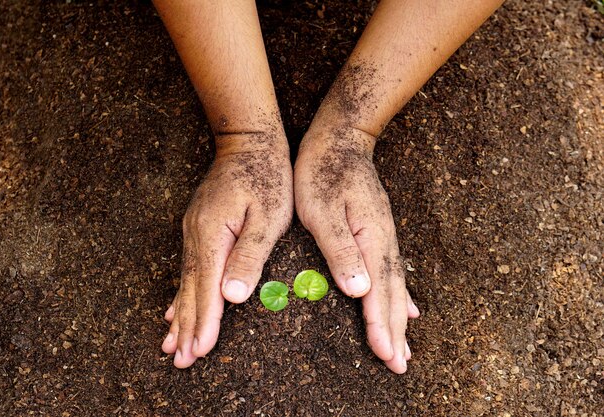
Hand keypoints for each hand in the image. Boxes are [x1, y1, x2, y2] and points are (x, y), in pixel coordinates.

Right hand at [162, 132, 292, 367]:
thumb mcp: (268, 217)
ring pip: (185, 281)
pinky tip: (173, 307)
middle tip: (179, 360)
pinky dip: (180, 292)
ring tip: (170, 343)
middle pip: (190, 289)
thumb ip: (249, 255)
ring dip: (179, 314)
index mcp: (214, 234)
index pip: (208, 287)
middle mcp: (197, 235)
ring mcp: (194, 231)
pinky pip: (187, 268)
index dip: (204, 321)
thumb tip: (231, 295)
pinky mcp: (198, 228)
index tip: (198, 350)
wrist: (249, 143)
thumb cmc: (268, 178)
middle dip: (186, 326)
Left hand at [294, 125, 419, 373]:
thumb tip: (361, 291)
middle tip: (400, 365)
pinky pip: (392, 271)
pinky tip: (406, 306)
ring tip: (404, 346)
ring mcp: (383, 235)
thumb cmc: (323, 172)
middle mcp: (383, 241)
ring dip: (399, 318)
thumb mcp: (322, 210)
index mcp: (370, 239)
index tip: (386, 356)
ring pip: (395, 285)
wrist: (340, 138)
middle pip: (393, 294)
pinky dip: (399, 294)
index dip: (381, 326)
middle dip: (395, 331)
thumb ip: (341, 250)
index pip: (377, 292)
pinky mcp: (377, 230)